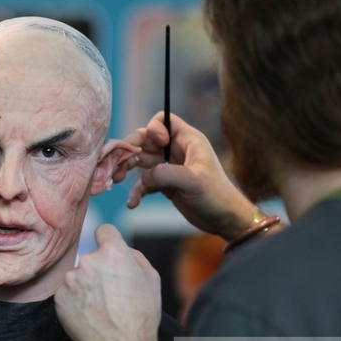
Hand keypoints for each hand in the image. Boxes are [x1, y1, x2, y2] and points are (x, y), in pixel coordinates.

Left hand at [55, 225, 160, 340]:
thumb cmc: (141, 315)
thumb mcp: (152, 279)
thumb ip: (134, 256)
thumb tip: (122, 249)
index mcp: (113, 252)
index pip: (104, 230)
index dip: (108, 240)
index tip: (108, 250)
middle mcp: (88, 260)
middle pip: (91, 257)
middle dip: (99, 269)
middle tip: (111, 292)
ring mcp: (70, 279)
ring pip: (78, 275)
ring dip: (86, 285)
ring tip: (100, 307)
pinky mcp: (58, 296)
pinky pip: (67, 292)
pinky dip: (75, 300)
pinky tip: (89, 314)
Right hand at [114, 112, 258, 240]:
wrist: (224, 220)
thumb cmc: (216, 196)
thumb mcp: (193, 181)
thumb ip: (166, 174)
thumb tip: (143, 177)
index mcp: (187, 140)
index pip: (163, 120)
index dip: (153, 129)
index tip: (156, 146)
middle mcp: (175, 150)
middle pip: (144, 141)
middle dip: (128, 150)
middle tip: (116, 164)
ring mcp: (168, 166)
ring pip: (139, 160)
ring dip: (126, 168)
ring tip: (116, 180)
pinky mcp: (164, 183)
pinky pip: (144, 182)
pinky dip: (136, 191)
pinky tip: (132, 203)